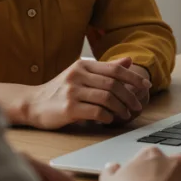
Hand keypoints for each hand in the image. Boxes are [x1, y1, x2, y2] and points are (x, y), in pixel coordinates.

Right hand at [24, 57, 150, 128]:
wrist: (33, 104)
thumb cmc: (60, 90)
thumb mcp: (81, 74)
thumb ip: (104, 69)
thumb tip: (128, 61)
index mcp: (83, 65)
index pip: (115, 69)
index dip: (134, 77)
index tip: (146, 86)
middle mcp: (77, 75)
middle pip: (113, 84)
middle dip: (130, 95)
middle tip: (138, 105)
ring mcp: (72, 91)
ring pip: (107, 98)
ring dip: (121, 108)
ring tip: (126, 114)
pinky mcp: (68, 108)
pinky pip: (96, 112)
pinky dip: (107, 116)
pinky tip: (110, 120)